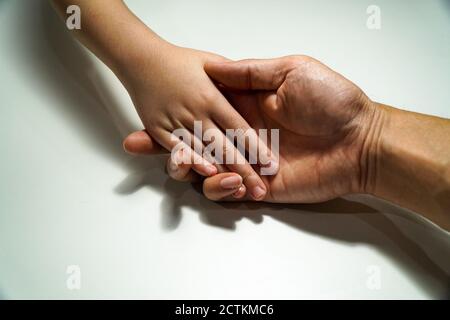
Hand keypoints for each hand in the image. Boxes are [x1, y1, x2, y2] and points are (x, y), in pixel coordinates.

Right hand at [124, 55, 380, 202]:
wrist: (362, 138)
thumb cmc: (332, 100)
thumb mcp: (289, 70)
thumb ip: (249, 73)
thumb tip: (217, 69)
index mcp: (245, 108)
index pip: (200, 116)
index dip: (171, 121)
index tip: (142, 126)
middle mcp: (242, 137)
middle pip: (195, 147)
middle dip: (165, 150)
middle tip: (142, 147)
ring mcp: (249, 164)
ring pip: (206, 172)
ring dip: (191, 170)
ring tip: (192, 166)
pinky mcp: (261, 187)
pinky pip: (230, 192)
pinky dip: (221, 188)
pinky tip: (228, 181)